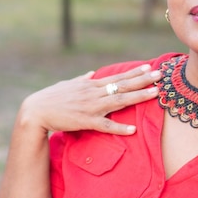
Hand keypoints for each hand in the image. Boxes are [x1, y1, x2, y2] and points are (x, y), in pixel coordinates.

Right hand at [16, 64, 160, 135]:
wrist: (36, 111)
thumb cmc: (52, 97)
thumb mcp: (68, 84)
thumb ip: (83, 79)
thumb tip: (92, 73)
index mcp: (91, 85)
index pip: (117, 77)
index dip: (134, 72)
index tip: (149, 67)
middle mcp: (94, 93)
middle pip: (123, 85)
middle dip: (143, 80)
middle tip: (161, 75)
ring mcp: (91, 107)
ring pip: (120, 101)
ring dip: (138, 97)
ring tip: (155, 94)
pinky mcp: (86, 122)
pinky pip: (106, 126)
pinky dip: (119, 128)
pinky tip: (132, 130)